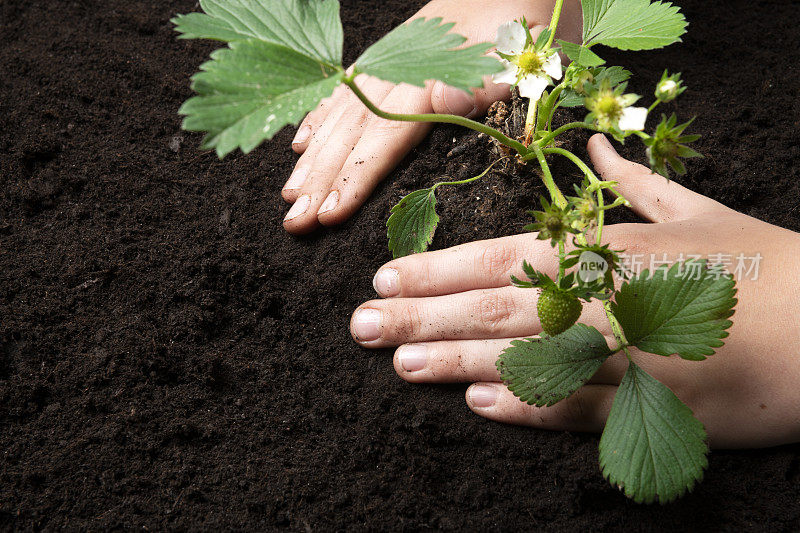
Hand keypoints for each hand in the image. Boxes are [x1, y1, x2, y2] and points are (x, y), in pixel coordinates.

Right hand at [281, 0, 582, 233]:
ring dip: (315, 155)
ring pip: (344, 113)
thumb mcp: (526, 48)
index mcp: (433, 72)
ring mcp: (393, 61)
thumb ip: (487, 76)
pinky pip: (349, 91)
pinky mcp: (394, 56)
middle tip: (295, 220)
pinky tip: (302, 139)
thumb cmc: (531, 17)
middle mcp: (401, 67)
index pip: (386, 135)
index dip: (355, 176)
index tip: (330, 213)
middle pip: (353, 129)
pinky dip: (322, 115)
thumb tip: (441, 98)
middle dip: (322, 177)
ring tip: (290, 192)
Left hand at [350, 133, 799, 448]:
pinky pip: (577, 411)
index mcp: (614, 248)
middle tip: (362, 327)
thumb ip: (635, 182)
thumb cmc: (763, 264)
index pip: (504, 256)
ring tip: (400, 365)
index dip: (438, 267)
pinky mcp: (654, 410)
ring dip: (454, 362)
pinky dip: (524, 407)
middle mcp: (610, 299)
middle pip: (496, 308)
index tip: (385, 278)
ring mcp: (629, 358)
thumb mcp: (699, 210)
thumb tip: (597, 143)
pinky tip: (477, 404)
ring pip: (523, 360)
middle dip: (421, 316)